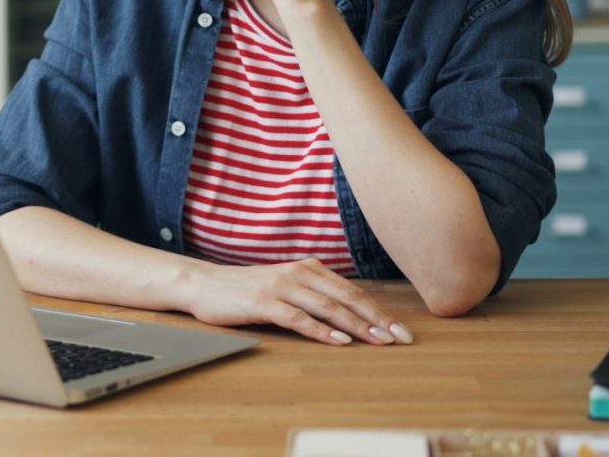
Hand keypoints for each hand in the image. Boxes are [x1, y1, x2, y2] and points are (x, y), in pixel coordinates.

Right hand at [184, 256, 412, 345]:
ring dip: (356, 325)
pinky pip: (298, 318)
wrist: (207, 284)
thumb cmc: (249, 289)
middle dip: (377, 319)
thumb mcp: (287, 285)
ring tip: (378, 341)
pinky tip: (338, 341)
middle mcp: (299, 273)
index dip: (379, 310)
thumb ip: (314, 293)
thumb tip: (350, 313)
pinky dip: (321, 330)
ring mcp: (282, 286)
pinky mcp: (264, 302)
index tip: (401, 329)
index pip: (352, 291)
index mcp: (309, 268)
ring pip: (327, 307)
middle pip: (347, 297)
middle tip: (401, 338)